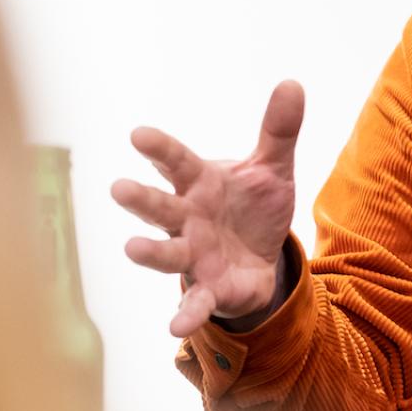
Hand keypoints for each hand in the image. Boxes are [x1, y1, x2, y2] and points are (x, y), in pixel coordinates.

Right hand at [113, 81, 303, 337]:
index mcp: (201, 184)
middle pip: (161, 207)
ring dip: (151, 251)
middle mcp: (188, 219)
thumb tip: (293, 82)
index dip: (159, 149)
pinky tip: (176, 328)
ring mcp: (193, 255)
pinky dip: (186, 315)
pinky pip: (194, 303)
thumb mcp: (272, 167)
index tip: (139, 135)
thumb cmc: (252, 205)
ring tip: (132, 247)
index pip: (177, 162)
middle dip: (141, 199)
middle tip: (118, 188)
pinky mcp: (208, 289)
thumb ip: (278, 130)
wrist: (262, 256)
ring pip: (167, 253)